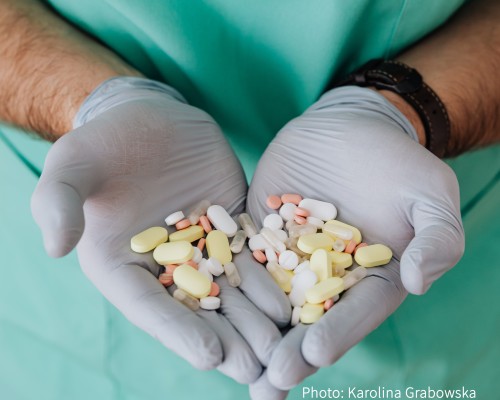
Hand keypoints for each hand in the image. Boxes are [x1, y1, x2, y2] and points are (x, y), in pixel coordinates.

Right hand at [31, 77, 289, 383]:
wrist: (149, 117)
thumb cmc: (104, 141)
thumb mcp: (73, 165)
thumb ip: (59, 202)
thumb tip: (54, 248)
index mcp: (123, 265)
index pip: (150, 306)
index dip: (178, 332)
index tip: (209, 355)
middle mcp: (166, 266)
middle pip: (198, 309)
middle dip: (229, 340)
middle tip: (260, 369)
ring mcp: (204, 247)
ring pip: (232, 289)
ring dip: (257, 319)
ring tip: (285, 346)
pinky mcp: (232, 225)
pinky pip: (253, 255)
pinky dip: (270, 278)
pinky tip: (294, 299)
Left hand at [247, 86, 464, 396]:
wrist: (350, 127)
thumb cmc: (397, 161)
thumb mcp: (429, 194)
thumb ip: (436, 238)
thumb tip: (419, 282)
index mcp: (369, 276)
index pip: (355, 311)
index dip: (337, 332)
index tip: (316, 352)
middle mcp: (326, 275)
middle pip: (308, 318)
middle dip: (288, 349)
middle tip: (269, 380)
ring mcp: (289, 254)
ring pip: (269, 297)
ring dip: (252, 331)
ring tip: (231, 361)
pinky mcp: (260, 231)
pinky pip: (243, 255)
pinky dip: (228, 279)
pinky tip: (205, 303)